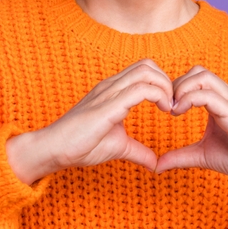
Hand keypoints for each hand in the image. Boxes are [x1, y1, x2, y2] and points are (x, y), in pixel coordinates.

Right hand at [6, 59, 172, 184]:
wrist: (54, 149)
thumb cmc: (80, 145)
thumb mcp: (118, 147)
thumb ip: (137, 151)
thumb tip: (154, 163)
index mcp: (113, 91)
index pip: (144, 71)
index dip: (163, 84)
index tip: (171, 107)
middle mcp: (111, 86)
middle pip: (148, 65)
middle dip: (167, 81)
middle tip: (173, 105)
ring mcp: (109, 92)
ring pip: (146, 71)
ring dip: (166, 87)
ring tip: (170, 108)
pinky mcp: (108, 105)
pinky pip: (140, 89)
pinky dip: (159, 96)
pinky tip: (165, 111)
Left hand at [153, 66, 227, 204]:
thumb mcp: (203, 156)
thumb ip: (181, 156)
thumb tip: (157, 166)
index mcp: (220, 101)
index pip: (195, 78)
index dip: (175, 89)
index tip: (165, 109)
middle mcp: (227, 97)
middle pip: (198, 71)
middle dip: (176, 85)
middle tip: (167, 107)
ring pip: (203, 77)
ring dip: (181, 89)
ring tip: (173, 110)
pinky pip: (210, 96)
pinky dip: (190, 99)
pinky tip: (179, 113)